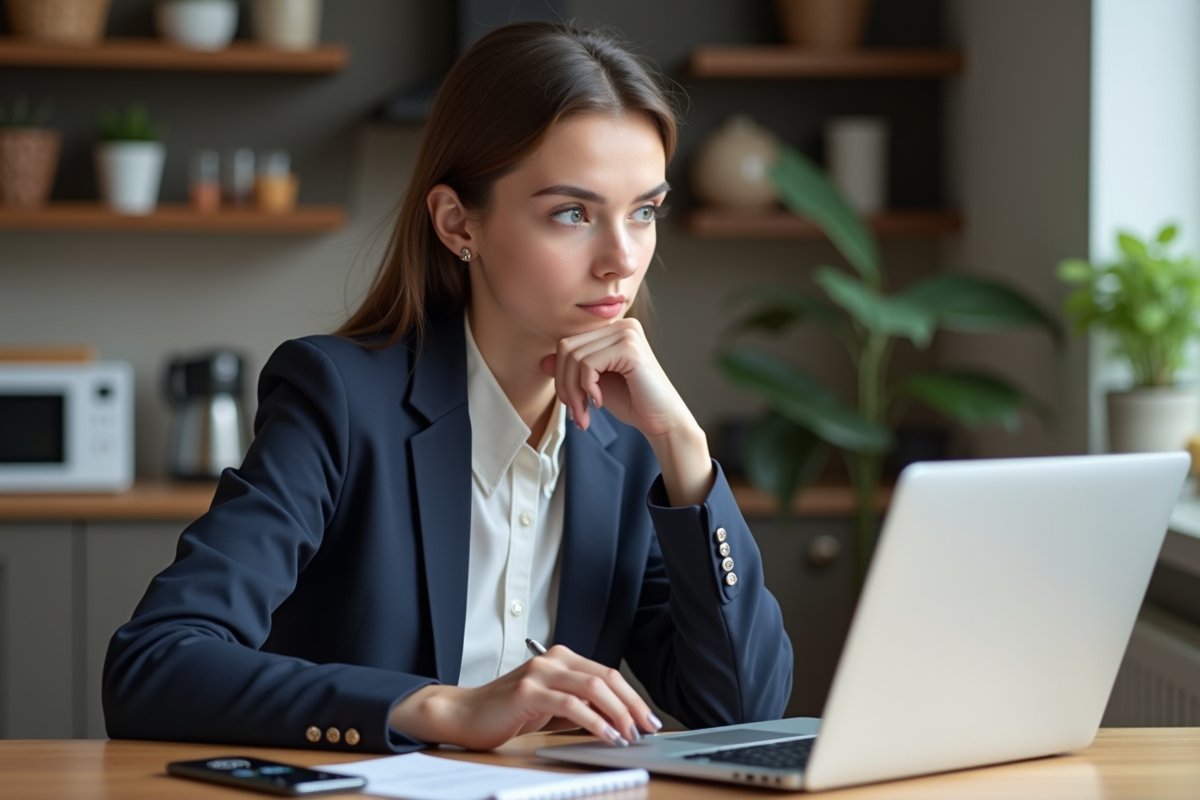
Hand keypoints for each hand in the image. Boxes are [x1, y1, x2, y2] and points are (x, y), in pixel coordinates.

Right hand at [388, 645, 661, 749]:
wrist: (465, 713)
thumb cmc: (508, 711)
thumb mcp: (552, 707)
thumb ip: (581, 707)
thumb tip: (618, 721)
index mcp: (561, 658)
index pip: (607, 673)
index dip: (631, 696)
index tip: (648, 718)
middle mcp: (553, 660)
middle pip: (605, 678)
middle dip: (632, 704)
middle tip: (647, 727)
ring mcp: (540, 673)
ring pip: (592, 688)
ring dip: (617, 713)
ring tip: (629, 734)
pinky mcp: (528, 692)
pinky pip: (571, 705)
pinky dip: (593, 721)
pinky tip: (605, 735)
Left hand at [540, 319, 714, 506]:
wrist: (662, 420)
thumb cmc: (633, 401)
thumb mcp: (594, 384)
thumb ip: (572, 370)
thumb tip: (543, 361)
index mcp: (614, 330)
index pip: (568, 343)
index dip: (561, 375)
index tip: (572, 404)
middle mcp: (622, 325)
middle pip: (567, 347)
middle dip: (564, 385)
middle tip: (575, 412)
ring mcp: (627, 334)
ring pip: (574, 357)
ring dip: (574, 392)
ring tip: (584, 413)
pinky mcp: (630, 349)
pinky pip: (588, 365)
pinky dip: (586, 387)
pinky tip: (599, 401)